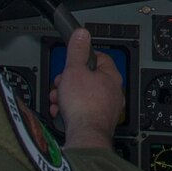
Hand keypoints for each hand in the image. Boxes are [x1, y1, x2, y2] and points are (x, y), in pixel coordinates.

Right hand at [48, 29, 123, 149]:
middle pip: (88, 78)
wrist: (85, 136)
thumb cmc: (84, 105)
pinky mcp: (99, 122)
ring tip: (58, 100)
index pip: (100, 57)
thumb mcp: (74, 70)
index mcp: (111, 76)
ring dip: (67, 96)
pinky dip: (70, 110)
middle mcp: (113, 92)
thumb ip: (77, 51)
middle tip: (61, 84)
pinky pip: (83, 111)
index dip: (82, 57)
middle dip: (69, 81)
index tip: (72, 60)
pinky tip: (62, 113)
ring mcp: (107, 108)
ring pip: (83, 96)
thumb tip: (82, 34)